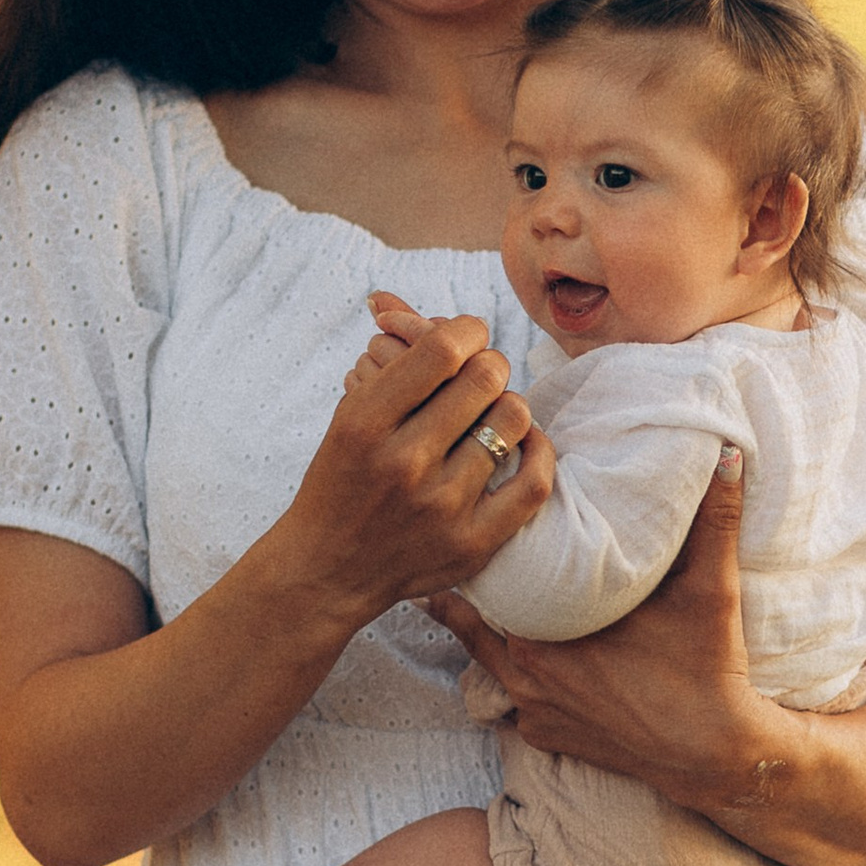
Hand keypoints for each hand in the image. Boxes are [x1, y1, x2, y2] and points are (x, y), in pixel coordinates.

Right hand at [286, 305, 551, 624]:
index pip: (444, 349)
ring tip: (492, 412)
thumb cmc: (343, 479)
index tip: (465, 339)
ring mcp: (441, 507)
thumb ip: (387, 362)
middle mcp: (404, 462)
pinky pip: (534, 482)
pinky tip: (524, 441)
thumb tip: (391, 297)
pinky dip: (539, 450)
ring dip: (509, 404)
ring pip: (513, 420)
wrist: (327, 569)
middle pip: (485, 377)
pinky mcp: (471, 543)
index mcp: (366, 422)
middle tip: (480, 375)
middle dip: (488, 364)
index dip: (467, 330)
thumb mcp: (349, 415)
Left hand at [430, 448, 786, 810]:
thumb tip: (725, 452)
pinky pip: (507, 700)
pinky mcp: (544, 738)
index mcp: (544, 635)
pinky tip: (516, 655)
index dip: (476, 551)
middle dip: (465, 589)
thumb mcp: (711, 589)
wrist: (714, 755)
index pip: (487, 583)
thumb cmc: (705, 670)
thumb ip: (714, 518)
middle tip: (454, 550)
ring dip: (482, 633)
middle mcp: (523, 676)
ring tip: (467, 599)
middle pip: (469, 621)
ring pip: (482, 663)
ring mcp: (530, 712)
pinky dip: (508, 676)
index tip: (466, 520)